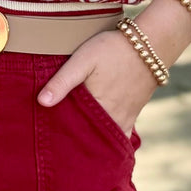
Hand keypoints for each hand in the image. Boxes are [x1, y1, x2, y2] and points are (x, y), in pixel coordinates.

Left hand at [37, 30, 158, 134]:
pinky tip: (99, 141)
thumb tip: (42, 102)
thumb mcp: (82, 60)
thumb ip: (62, 81)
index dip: (60, 136)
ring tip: (73, 143)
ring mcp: (124, 118)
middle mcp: (112, 118)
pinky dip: (110, 141)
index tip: (48, 141)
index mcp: (96, 108)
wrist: (148, 45)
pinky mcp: (132, 113)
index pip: (74, 131)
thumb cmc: (111, 50)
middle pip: (89, 137)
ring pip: (104, 138)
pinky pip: (121, 135)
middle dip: (74, 143)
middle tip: (57, 145)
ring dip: (91, 141)